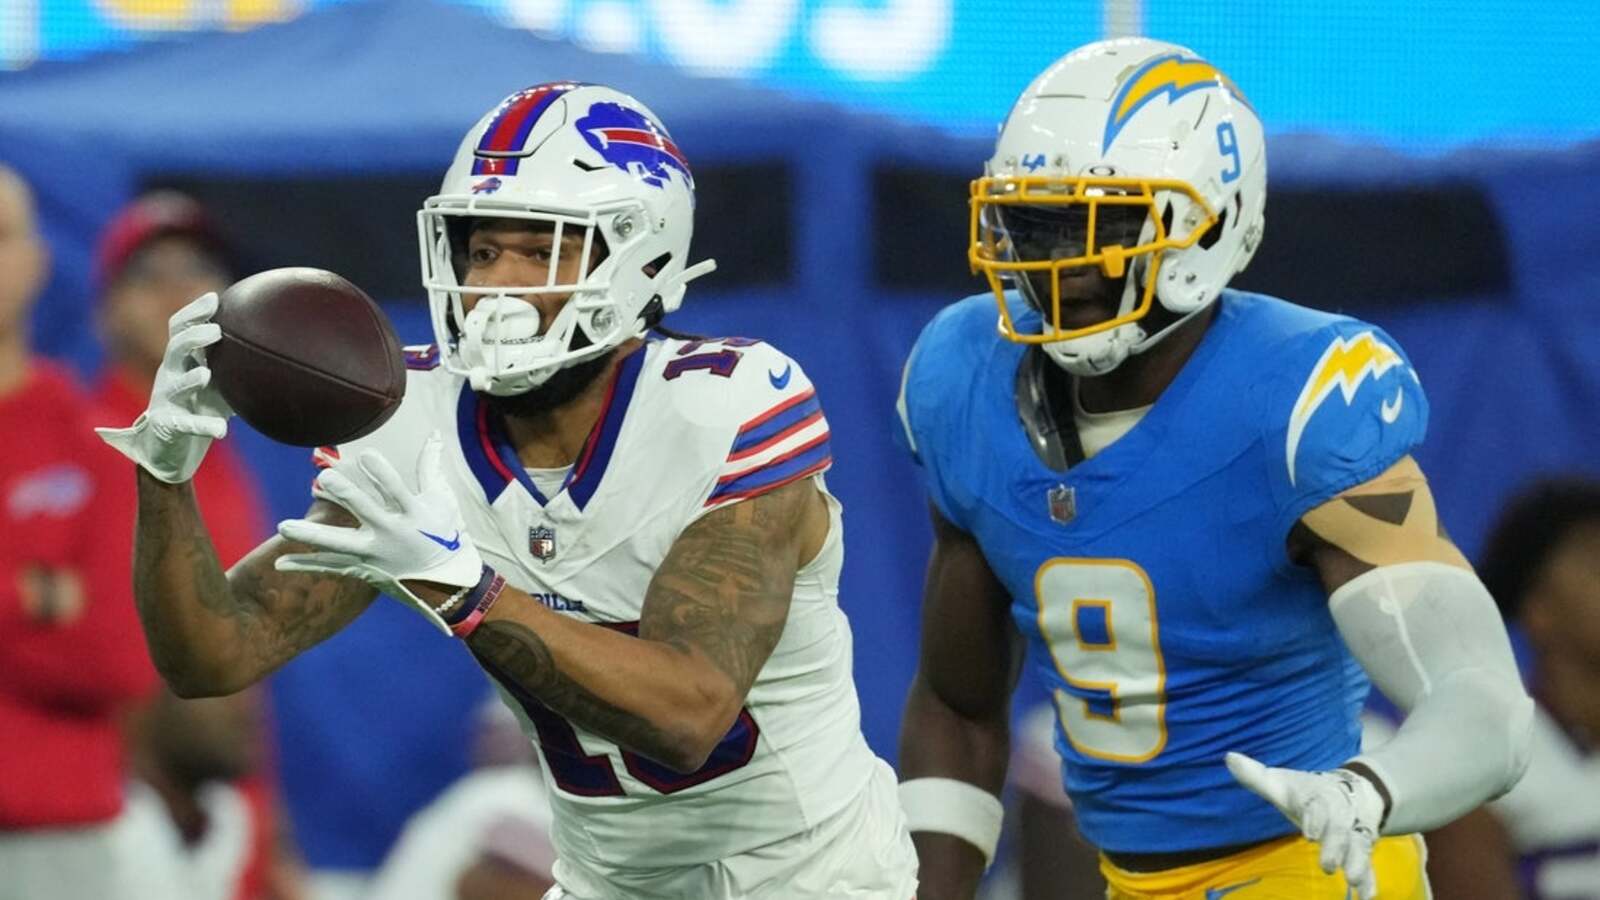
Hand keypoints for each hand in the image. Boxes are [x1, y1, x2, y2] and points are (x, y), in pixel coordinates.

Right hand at [95, 292, 232, 482]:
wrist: (168, 449)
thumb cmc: (198, 409)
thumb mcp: (220, 386)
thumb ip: (238, 368)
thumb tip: (278, 350)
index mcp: (182, 361)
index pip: (180, 329)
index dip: (194, 312)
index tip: (214, 298)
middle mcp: (170, 375)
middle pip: (175, 349)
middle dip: (193, 338)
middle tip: (215, 333)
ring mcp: (166, 400)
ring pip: (175, 385)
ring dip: (191, 380)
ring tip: (206, 375)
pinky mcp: (167, 426)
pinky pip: (184, 424)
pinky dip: (203, 425)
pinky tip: (220, 430)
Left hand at [274, 432, 482, 633]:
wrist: (446, 584)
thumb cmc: (444, 534)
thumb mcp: (442, 500)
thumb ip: (431, 467)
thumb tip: (433, 435)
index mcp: (413, 514)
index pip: (397, 489)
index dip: (382, 472)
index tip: (366, 453)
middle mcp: (392, 534)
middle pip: (366, 512)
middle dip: (346, 494)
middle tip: (326, 477)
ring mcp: (375, 554)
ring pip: (340, 545)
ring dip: (310, 535)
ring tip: (282, 526)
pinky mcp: (363, 569)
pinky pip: (331, 567)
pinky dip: (306, 565)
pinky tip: (279, 563)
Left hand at [1226, 752, 1384, 898]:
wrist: (1352, 791)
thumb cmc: (1306, 792)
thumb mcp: (1281, 782)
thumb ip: (1256, 775)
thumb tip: (1228, 757)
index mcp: (1318, 797)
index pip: (1317, 806)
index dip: (1315, 818)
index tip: (1310, 833)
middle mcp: (1339, 816)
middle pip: (1340, 830)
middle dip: (1336, 846)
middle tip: (1328, 865)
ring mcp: (1354, 833)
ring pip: (1359, 847)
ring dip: (1357, 863)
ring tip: (1352, 879)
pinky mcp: (1362, 849)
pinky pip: (1369, 865)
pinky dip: (1370, 880)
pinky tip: (1367, 896)